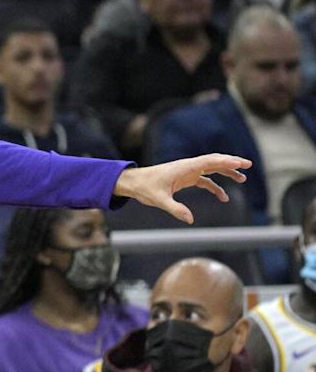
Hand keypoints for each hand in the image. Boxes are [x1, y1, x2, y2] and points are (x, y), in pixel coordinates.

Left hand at [113, 154, 252, 223]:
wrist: (134, 183)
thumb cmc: (145, 187)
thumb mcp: (159, 199)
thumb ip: (175, 208)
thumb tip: (190, 219)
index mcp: (184, 167)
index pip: (209, 161)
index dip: (226, 161)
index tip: (241, 163)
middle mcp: (188, 167)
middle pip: (213, 161)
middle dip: (231, 162)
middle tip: (248, 165)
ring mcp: (187, 172)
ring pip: (211, 169)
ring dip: (226, 172)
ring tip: (242, 179)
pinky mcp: (185, 179)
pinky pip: (204, 180)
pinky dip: (215, 186)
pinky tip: (223, 197)